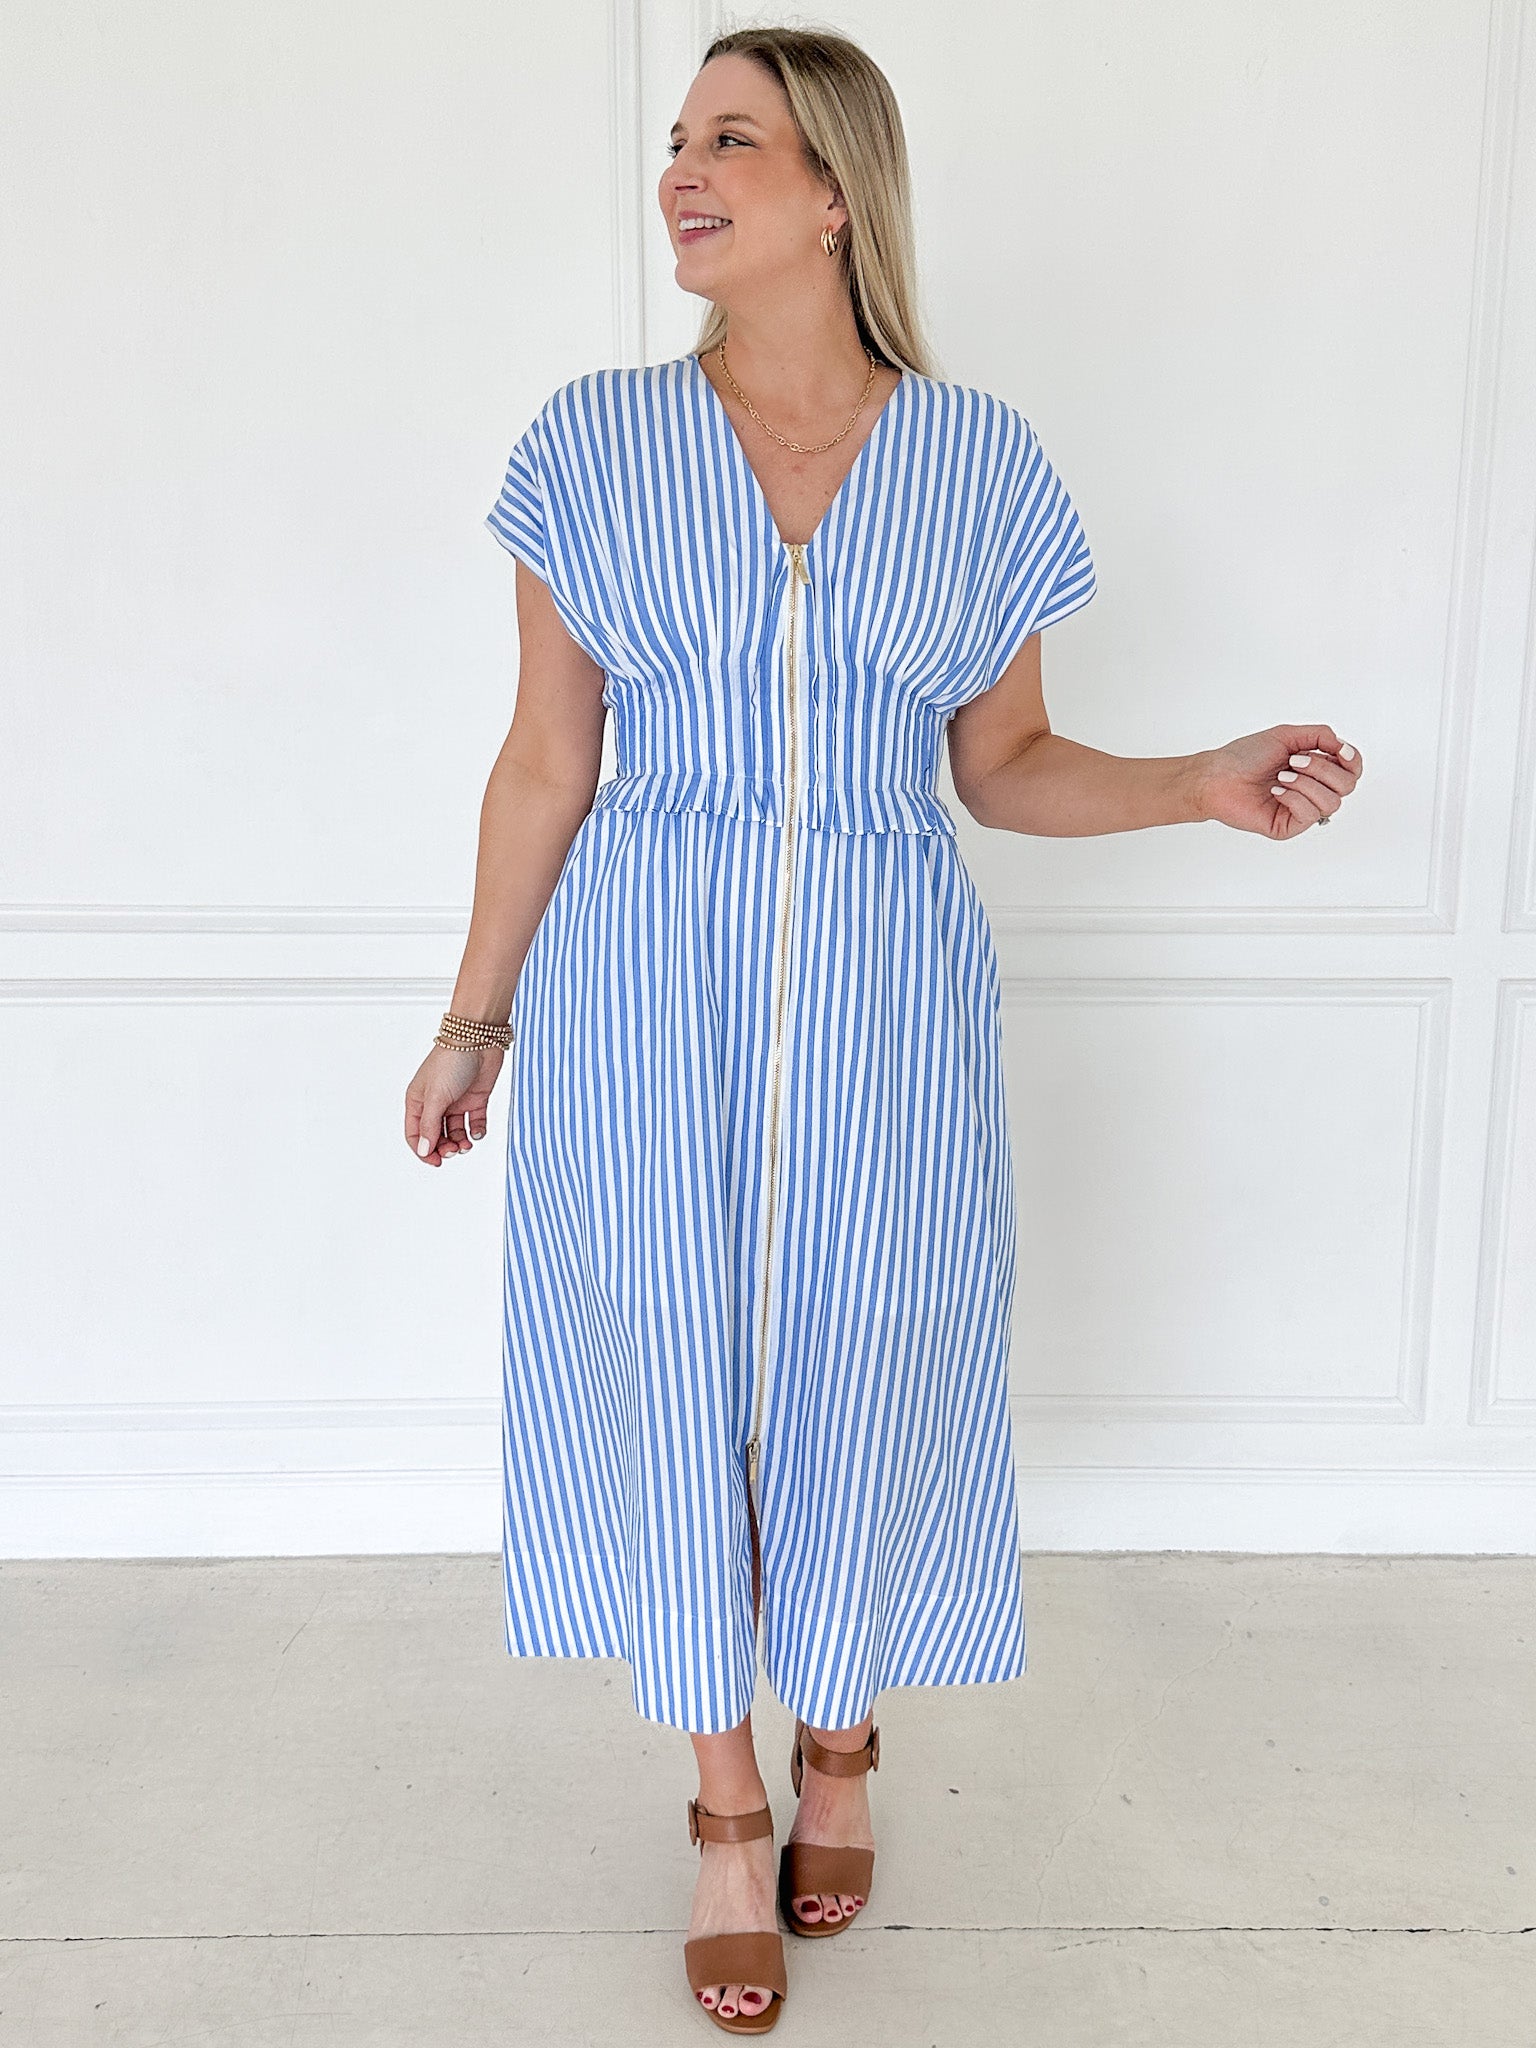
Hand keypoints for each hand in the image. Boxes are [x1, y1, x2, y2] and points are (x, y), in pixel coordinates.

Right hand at [404, 1043, 502, 1166]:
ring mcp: (456, 1102)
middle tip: (454, 1150)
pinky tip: (477, 1131)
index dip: (424, 1151)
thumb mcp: (436, 1097)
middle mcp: (435, 1103)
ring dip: (460, 1142)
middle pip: (435, 1136)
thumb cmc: (451, 1061)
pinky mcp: (475, 1100)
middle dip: (444, 1148)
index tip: (436, 1161)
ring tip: (467, 1144)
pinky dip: (476, 1131)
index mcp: (418, 1102)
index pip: (415, 1134)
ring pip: (454, 1132)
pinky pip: (474, 1123)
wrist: (479, 1039)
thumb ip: (430, 1125)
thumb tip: (425, 1151)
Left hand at [1192, 726, 1362, 836]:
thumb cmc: (1245, 756)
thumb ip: (1319, 735)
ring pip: (1331, 802)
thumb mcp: (1287, 735)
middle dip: (1323, 769)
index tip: (1339, 750)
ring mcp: (1302, 810)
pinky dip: (1294, 797)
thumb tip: (1342, 745)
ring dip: (1306, 783)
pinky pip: (1310, 814)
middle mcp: (1312, 790)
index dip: (1353, 760)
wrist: (1218, 776)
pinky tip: (1275, 791)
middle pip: (1347, 786)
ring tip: (1281, 776)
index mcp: (1315, 768)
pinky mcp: (1289, 826)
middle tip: (1294, 761)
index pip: (1352, 770)